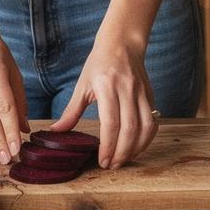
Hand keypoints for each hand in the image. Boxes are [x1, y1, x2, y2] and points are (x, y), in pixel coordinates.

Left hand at [50, 38, 156, 168]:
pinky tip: (136, 147)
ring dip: (136, 148)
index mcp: (107, 86)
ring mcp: (141, 92)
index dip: (108, 145)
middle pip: (129, 128)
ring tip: (124, 160)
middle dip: (121, 152)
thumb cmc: (99, 63)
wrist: (122, 43)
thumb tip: (56, 131)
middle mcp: (127, 89)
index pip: (111, 122)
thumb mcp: (82, 85)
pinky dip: (147, 138)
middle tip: (112, 165)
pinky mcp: (151, 95)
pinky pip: (153, 122)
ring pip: (145, 127)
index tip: (102, 160)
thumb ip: (72, 111)